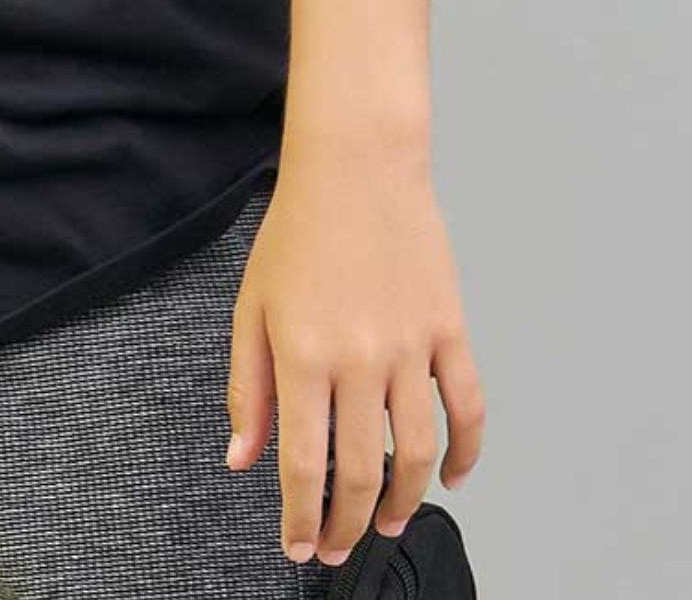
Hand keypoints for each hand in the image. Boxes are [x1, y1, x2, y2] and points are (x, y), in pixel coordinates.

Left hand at [223, 149, 485, 568]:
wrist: (357, 163)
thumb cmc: (299, 228)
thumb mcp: (252, 306)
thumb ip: (248, 387)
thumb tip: (242, 457)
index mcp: (303, 355)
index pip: (304, 465)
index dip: (301, 517)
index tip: (298, 545)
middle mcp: (359, 359)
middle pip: (362, 471)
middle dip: (348, 524)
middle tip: (337, 547)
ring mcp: (410, 346)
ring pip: (417, 452)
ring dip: (405, 501)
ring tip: (389, 522)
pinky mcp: (448, 329)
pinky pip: (467, 406)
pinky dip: (466, 451)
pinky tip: (451, 476)